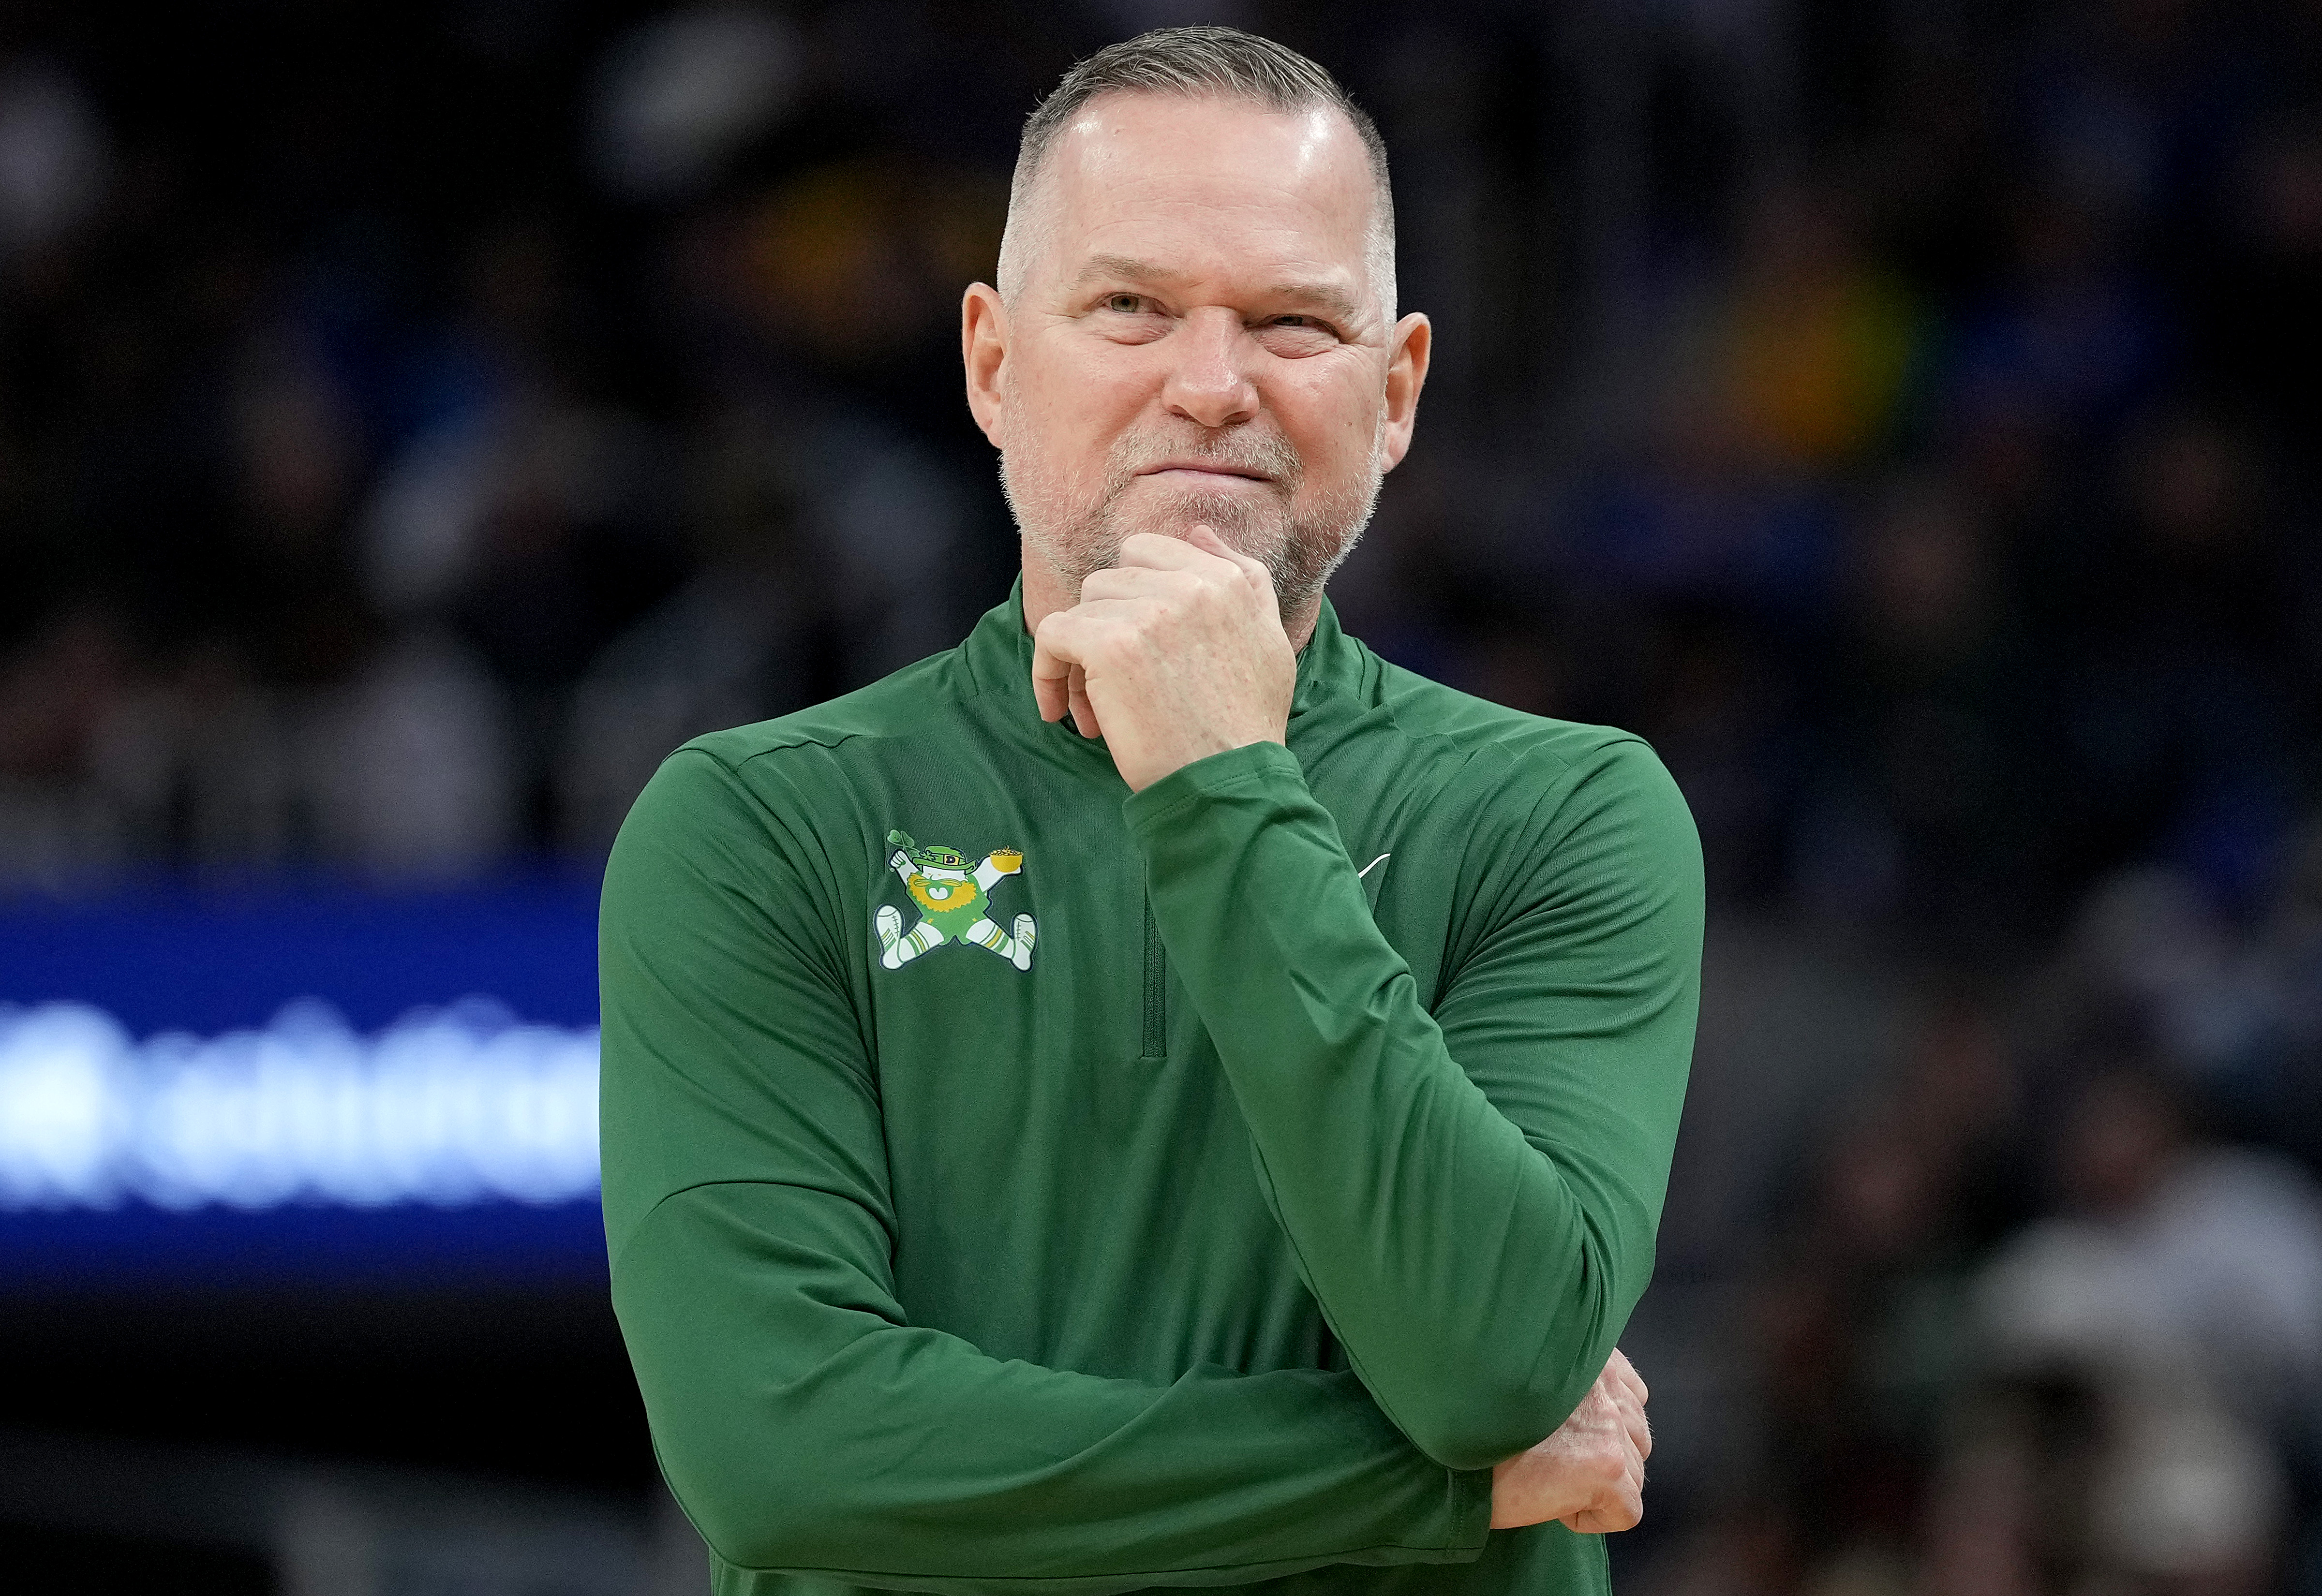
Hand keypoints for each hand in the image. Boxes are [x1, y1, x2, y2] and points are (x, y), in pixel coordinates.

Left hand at [1029, 528, 1295, 791]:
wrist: (1229, 782)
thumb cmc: (1247, 723)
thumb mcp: (1269, 640)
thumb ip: (1243, 579)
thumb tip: (1198, 532)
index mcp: (1227, 581)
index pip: (1151, 551)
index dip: (1132, 596)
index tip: (1133, 641)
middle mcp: (1190, 585)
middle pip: (1110, 580)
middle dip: (1105, 627)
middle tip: (1113, 683)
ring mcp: (1148, 612)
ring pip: (1082, 608)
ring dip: (1080, 656)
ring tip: (1096, 709)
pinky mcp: (1110, 645)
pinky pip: (1052, 634)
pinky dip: (1047, 672)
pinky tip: (1060, 711)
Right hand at [1489, 1349, 1649, 1532]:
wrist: (1445, 1453)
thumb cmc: (1471, 1419)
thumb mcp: (1523, 1381)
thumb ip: (1567, 1387)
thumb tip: (1589, 1427)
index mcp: (1584, 1354)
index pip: (1631, 1393)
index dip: (1603, 1426)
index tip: (1567, 1438)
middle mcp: (1604, 1383)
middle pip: (1637, 1438)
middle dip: (1605, 1459)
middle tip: (1552, 1463)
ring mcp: (1609, 1426)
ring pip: (1634, 1476)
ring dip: (1597, 1489)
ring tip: (1548, 1481)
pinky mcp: (1607, 1467)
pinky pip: (1627, 1512)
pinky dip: (1592, 1519)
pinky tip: (1553, 1503)